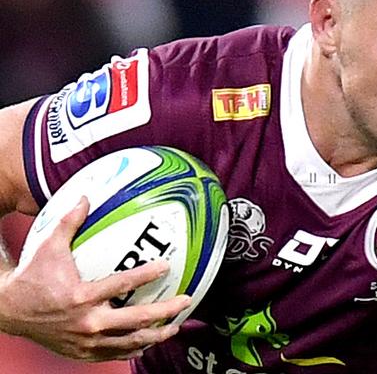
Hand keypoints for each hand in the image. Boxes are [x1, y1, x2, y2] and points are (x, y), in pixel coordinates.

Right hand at [0, 197, 191, 361]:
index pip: (121, 284)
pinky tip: (147, 343)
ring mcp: (86, 340)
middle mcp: (87, 322)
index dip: (146, 275)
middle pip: (135, 320)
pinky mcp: (82, 352)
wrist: (9, 311)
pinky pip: (113, 354)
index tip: (166, 266)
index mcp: (82, 296)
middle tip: (185, 301)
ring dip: (155, 335)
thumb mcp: (48, 247)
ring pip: (128, 342)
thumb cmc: (33, 277)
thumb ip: (69, 222)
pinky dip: (132, 349)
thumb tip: (85, 196)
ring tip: (174, 327)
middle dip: (164, 311)